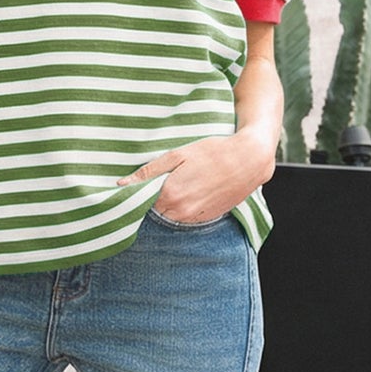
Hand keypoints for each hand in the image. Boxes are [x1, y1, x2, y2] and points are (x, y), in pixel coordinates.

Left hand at [118, 131, 274, 222]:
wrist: (249, 160)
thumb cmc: (213, 152)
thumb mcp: (177, 155)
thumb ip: (148, 172)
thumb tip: (121, 184)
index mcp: (169, 195)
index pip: (141, 201)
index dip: (140, 191)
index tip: (141, 183)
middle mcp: (180, 211)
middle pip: (155, 210)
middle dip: (155, 197)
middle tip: (167, 178)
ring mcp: (195, 218)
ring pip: (171, 215)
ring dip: (171, 203)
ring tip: (185, 182)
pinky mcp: (207, 219)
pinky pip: (187, 217)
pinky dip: (186, 206)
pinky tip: (195, 189)